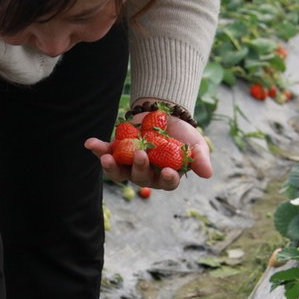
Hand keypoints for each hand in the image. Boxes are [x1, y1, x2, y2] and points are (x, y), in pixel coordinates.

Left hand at [84, 116, 212, 190]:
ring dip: (112, 167)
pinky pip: (105, 153)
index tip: (167, 171)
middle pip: (141, 177)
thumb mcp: (196, 144)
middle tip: (141, 155)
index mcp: (165, 176)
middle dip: (139, 168)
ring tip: (107, 158)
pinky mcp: (116, 152)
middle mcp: (146, 175)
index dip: (167, 179)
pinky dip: (97, 149)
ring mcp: (129, 165)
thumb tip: (208, 173)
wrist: (163, 115)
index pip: (167, 182)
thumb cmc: (182, 135)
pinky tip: (90, 143)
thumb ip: (200, 158)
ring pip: (119, 173)